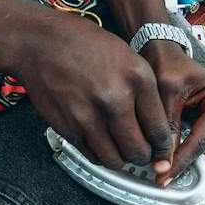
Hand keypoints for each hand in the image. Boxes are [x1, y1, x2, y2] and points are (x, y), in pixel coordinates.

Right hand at [14, 12, 173, 169]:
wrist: (42, 44)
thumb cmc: (85, 45)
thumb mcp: (128, 57)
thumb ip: (145, 91)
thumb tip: (159, 126)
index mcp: (137, 79)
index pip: (160, 130)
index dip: (163, 147)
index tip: (161, 151)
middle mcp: (115, 100)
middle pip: (139, 151)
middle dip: (143, 157)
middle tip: (142, 153)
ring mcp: (90, 117)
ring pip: (115, 160)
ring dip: (121, 160)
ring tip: (122, 151)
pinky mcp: (69, 128)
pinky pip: (92, 155)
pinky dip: (100, 155)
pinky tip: (102, 143)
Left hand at [141, 41, 204, 185]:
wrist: (166, 54)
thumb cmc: (168, 66)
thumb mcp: (165, 93)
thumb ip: (167, 128)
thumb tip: (163, 162)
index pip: (204, 140)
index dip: (183, 161)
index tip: (164, 177)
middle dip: (202, 173)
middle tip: (175, 184)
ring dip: (199, 168)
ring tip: (174, 178)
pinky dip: (196, 160)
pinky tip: (177, 167)